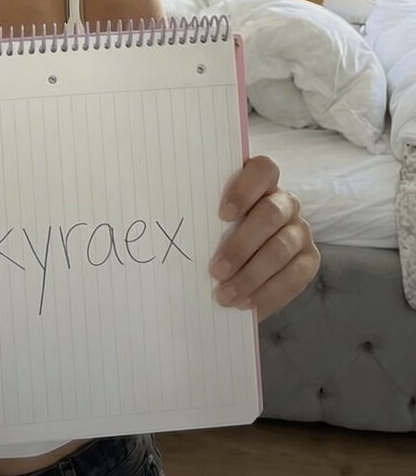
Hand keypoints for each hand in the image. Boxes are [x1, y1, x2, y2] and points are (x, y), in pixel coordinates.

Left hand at [208, 155, 319, 322]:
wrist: (242, 256)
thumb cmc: (218, 226)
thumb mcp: (210, 212)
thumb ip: (201, 208)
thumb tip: (165, 215)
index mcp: (262, 180)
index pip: (263, 169)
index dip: (245, 189)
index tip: (223, 214)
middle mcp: (286, 201)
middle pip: (270, 215)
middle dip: (241, 245)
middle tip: (216, 270)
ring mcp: (300, 230)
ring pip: (282, 249)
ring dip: (251, 277)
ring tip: (225, 296)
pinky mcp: (309, 259)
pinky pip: (294, 279)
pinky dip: (268, 295)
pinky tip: (246, 305)